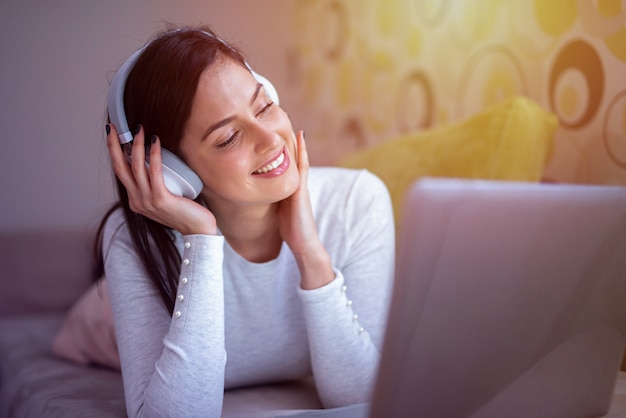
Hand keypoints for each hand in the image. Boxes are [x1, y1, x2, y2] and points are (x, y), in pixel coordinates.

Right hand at [106, 124, 216, 235]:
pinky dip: (154, 154)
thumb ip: (155, 185)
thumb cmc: (186, 212)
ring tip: (140, 129)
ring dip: (137, 145)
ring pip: (136, 167)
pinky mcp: (160, 199)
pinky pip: (154, 172)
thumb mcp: (164, 198)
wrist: (197, 231)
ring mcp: (147, 201)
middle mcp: (137, 201)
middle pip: (120, 168)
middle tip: (113, 127)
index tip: (115, 135)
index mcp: (135, 200)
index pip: (121, 172)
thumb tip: (155, 162)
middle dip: (114, 145)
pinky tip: (156, 141)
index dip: (116, 152)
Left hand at [278, 131, 333, 288]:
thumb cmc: (291, 233)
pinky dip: (301, 153)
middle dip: (291, 145)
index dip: (284, 154)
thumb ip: (274, 203)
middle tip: (287, 125)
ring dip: (298, 145)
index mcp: (291, 191)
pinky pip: (301, 167)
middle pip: (294, 161)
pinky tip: (299, 140)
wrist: (305, 244)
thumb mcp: (279, 213)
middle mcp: (297, 186)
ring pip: (299, 161)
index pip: (287, 168)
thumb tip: (259, 200)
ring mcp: (301, 187)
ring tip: (295, 127)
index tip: (279, 139)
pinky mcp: (302, 190)